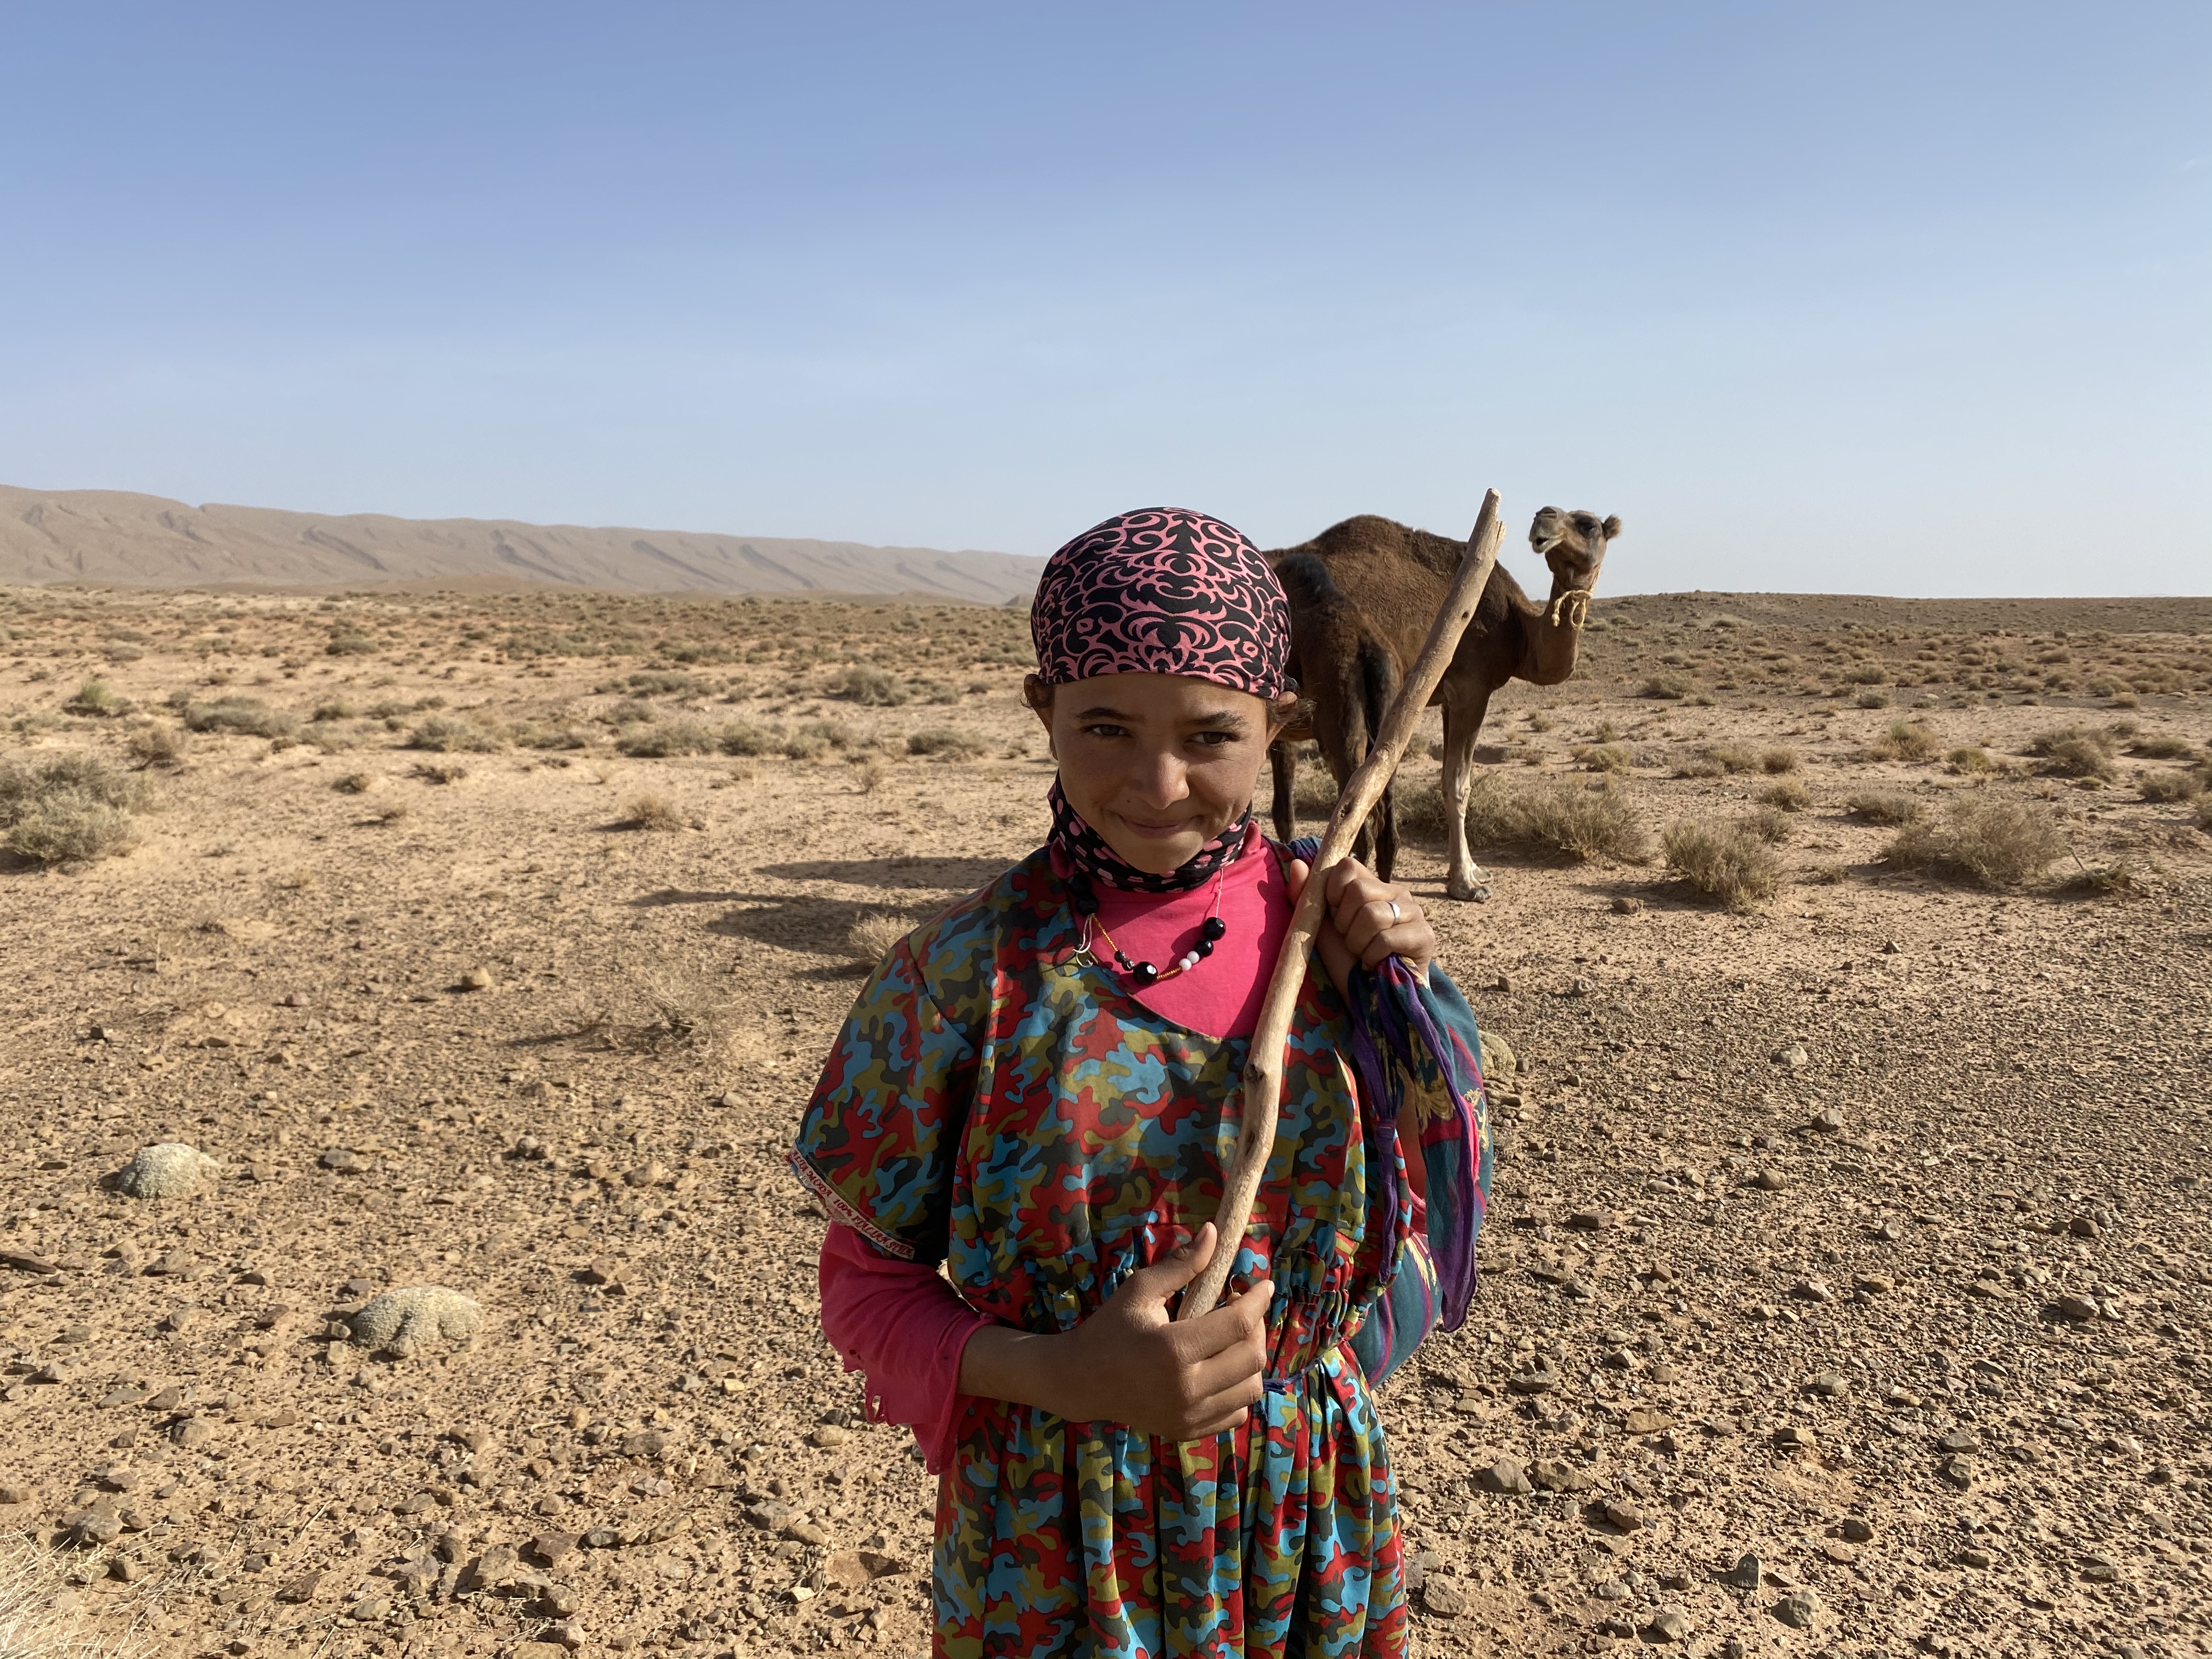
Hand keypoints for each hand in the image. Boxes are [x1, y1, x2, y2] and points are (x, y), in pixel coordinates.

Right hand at [956, 1223, 1272, 1440]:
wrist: (1082, 1381)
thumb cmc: (1110, 1329)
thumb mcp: (1139, 1289)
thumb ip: (1180, 1264)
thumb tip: (1214, 1232)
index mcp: (1173, 1349)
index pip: (1237, 1324)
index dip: (1258, 1301)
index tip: (1264, 1286)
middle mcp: (1186, 1388)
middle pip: (1251, 1357)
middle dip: (1256, 1327)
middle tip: (1242, 1310)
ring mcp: (1189, 1415)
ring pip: (1250, 1389)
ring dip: (1250, 1359)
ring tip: (1232, 1340)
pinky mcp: (1188, 1430)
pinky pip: (1236, 1413)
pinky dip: (1238, 1390)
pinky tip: (1221, 1369)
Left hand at [1285, 855, 1436, 994]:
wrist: (1368, 999)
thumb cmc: (1344, 959)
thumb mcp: (1318, 926)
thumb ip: (1305, 895)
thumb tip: (1296, 863)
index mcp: (1372, 885)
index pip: (1348, 866)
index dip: (1333, 893)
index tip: (1334, 917)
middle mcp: (1397, 893)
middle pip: (1359, 890)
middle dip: (1345, 923)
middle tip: (1350, 941)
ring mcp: (1414, 913)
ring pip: (1372, 914)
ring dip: (1358, 943)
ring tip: (1363, 954)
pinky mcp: (1425, 936)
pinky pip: (1387, 938)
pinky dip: (1372, 957)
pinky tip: (1375, 964)